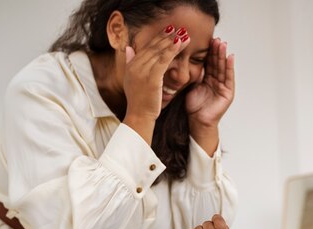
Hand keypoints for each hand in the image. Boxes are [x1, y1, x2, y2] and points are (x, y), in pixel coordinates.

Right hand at [123, 26, 189, 140]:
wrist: (139, 116)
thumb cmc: (139, 101)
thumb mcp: (131, 80)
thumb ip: (130, 62)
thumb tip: (128, 48)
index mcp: (131, 65)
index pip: (146, 47)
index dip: (158, 38)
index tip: (169, 30)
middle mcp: (135, 66)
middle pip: (153, 47)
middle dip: (167, 36)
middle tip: (179, 28)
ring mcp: (142, 71)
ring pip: (159, 51)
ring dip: (172, 41)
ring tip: (183, 34)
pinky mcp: (151, 78)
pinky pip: (163, 60)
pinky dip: (172, 50)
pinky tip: (180, 43)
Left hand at [185, 38, 234, 147]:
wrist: (197, 123)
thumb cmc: (193, 107)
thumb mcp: (190, 85)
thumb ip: (192, 73)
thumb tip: (183, 58)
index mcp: (207, 79)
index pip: (208, 62)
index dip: (208, 51)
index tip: (205, 39)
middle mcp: (217, 81)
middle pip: (216, 63)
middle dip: (216, 50)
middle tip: (215, 38)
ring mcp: (223, 87)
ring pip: (223, 67)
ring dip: (223, 55)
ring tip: (223, 44)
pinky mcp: (228, 93)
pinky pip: (229, 77)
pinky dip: (230, 67)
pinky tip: (230, 57)